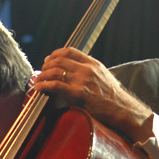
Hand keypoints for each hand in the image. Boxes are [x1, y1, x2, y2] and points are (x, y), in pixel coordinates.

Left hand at [33, 47, 153, 141]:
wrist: (120, 108)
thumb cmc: (110, 95)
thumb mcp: (102, 75)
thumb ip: (88, 70)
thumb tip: (72, 69)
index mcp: (92, 63)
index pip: (69, 51)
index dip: (55, 54)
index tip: (48, 60)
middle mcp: (87, 69)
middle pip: (59, 60)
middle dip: (46, 65)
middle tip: (41, 72)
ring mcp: (82, 80)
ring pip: (54, 72)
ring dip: (42, 76)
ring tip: (38, 81)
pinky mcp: (77, 93)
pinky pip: (55, 85)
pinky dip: (43, 85)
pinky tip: (39, 88)